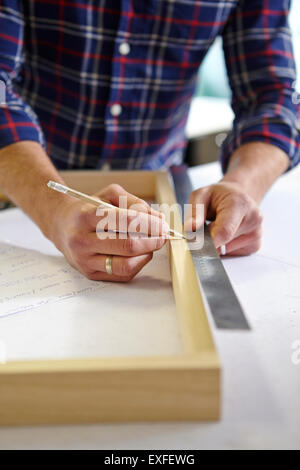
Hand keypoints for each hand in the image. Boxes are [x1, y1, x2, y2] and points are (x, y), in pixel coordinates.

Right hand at [51, 184, 167, 280]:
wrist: (61, 225)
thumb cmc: (89, 209)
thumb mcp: (109, 195)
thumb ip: (135, 203)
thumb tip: (159, 219)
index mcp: (87, 216)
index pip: (126, 221)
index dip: (150, 224)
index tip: (162, 225)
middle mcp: (82, 240)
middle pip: (128, 245)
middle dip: (152, 241)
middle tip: (162, 236)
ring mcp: (85, 260)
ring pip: (126, 265)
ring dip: (146, 255)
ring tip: (151, 245)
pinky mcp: (90, 274)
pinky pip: (122, 275)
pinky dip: (137, 265)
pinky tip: (140, 255)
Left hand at [186, 181, 262, 255]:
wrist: (239, 196)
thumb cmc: (220, 195)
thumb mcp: (201, 195)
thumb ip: (194, 211)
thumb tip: (191, 229)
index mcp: (240, 204)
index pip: (224, 231)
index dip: (208, 242)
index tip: (195, 245)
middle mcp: (253, 219)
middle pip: (223, 242)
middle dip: (208, 240)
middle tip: (203, 228)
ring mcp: (256, 233)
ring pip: (226, 249)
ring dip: (216, 243)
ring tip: (218, 226)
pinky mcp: (255, 245)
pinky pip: (232, 252)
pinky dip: (224, 246)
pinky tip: (226, 233)